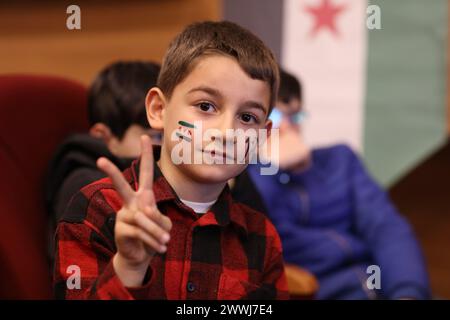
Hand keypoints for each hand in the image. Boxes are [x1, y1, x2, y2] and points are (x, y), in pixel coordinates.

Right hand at [97, 135, 171, 286]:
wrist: (142, 256)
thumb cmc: (154, 235)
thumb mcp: (163, 224)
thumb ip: (157, 217)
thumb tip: (143, 214)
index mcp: (143, 196)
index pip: (146, 172)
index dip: (145, 155)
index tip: (145, 136)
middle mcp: (131, 203)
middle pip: (121, 185)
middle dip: (111, 172)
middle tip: (100, 160)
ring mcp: (123, 215)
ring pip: (142, 218)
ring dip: (157, 233)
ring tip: (166, 242)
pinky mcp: (121, 229)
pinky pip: (140, 231)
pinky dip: (153, 241)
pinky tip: (160, 248)